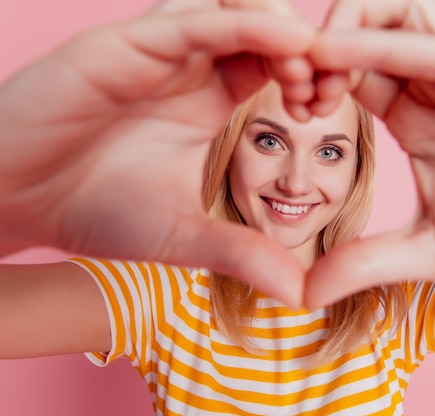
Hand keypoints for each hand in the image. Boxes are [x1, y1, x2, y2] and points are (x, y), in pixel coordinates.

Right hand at [0, 5, 315, 307]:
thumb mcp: (184, 236)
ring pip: (237, 9)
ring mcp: (161, 51)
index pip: (278, 68)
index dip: (312, 80)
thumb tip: (301, 295)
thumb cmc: (96, 212)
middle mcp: (192, 68)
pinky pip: (195, 20)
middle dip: (308, 52)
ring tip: (310, 71)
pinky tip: (284, 41)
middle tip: (329, 88)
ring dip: (283, 32)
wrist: (16, 200)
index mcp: (211, 101)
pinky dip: (244, 23)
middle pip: (267, 30)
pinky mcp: (126, 43)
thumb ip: (242, 254)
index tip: (331, 108)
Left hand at [304, 0, 434, 307]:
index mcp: (413, 113)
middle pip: (362, 28)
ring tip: (310, 66)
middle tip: (288, 80)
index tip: (284, 106)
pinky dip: (385, 43)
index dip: (309, 81)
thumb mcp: (430, 250)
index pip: (347, 73)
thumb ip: (368, 262)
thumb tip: (305, 293)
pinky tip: (340, 54)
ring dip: (343, 30)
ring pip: (395, 13)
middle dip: (315, 47)